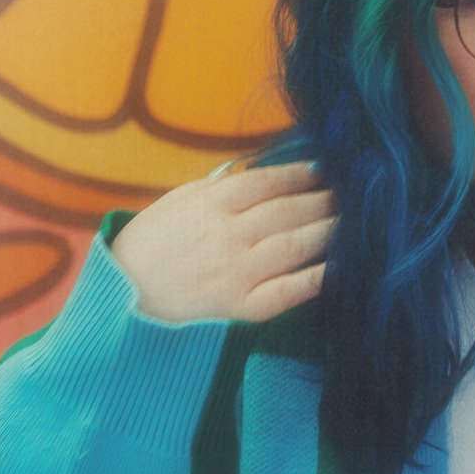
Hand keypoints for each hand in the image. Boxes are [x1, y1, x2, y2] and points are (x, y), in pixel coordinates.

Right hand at [109, 159, 337, 324]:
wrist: (122, 297)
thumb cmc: (150, 244)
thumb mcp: (177, 202)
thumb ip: (217, 185)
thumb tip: (252, 167)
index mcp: (212, 204)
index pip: (269, 181)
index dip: (301, 173)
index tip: (323, 168)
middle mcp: (229, 235)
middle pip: (289, 210)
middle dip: (324, 200)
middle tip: (351, 194)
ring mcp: (238, 272)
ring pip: (296, 244)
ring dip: (329, 230)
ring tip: (352, 222)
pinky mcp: (242, 306)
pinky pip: (289, 291)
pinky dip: (317, 278)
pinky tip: (340, 267)